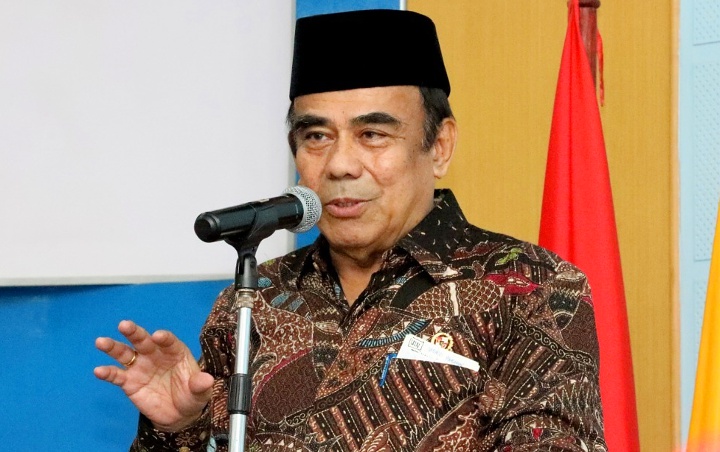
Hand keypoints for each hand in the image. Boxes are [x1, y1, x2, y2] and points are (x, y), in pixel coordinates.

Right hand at [94, 320, 213, 431]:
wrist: (179, 415)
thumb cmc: (191, 396)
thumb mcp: (200, 392)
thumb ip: (201, 385)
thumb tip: (208, 380)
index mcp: (175, 352)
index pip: (169, 341)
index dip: (164, 338)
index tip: (158, 336)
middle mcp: (155, 355)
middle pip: (143, 340)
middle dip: (134, 332)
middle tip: (124, 325)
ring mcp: (141, 367)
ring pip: (125, 353)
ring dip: (113, 347)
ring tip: (101, 342)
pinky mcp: (130, 382)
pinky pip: (117, 376)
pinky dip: (108, 373)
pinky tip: (99, 371)